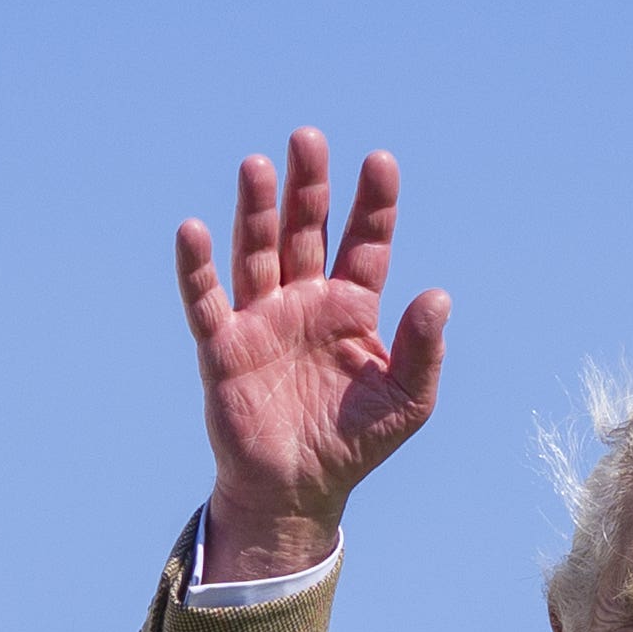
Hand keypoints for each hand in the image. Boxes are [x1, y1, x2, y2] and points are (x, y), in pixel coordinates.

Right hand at [178, 132, 451, 584]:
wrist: (295, 492)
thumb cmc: (353, 445)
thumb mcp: (407, 402)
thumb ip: (423, 350)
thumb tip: (438, 295)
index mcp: (352, 308)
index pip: (365, 240)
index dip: (373, 202)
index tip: (380, 162)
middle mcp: (305, 301)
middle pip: (306, 229)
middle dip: (307, 186)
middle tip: (307, 138)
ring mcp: (262, 321)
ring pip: (258, 252)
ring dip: (257, 210)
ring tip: (256, 166)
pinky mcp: (223, 349)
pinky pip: (206, 302)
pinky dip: (197, 268)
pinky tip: (194, 230)